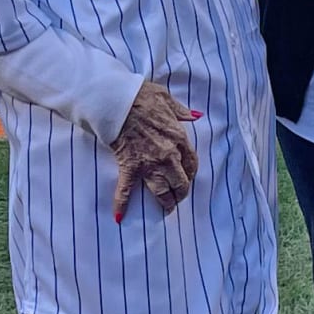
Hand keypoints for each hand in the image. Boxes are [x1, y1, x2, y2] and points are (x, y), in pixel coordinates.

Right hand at [110, 81, 199, 221]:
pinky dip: (121, 204)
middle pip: (180, 182)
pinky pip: (125, 190)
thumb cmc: (142, 97)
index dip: (190, 174)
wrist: (118, 102)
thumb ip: (182, 111)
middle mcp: (168, 155)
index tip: (188, 177)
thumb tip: (194, 115)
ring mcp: (149, 163)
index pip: (192, 163)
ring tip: (166, 209)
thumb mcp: (167, 99)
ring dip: (165, 202)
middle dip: (181, 193)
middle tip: (178, 198)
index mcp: (179, 139)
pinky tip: (119, 216)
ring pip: (161, 190)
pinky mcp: (129, 166)